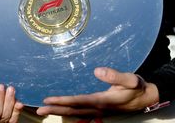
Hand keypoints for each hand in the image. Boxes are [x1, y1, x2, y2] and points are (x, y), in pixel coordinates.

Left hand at [36, 67, 158, 116]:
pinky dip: (67, 111)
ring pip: (74, 113)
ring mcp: (97, 111)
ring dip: (58, 112)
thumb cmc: (136, 87)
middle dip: (55, 109)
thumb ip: (115, 76)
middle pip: (73, 110)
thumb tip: (97, 71)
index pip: (79, 101)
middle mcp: (98, 108)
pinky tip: (57, 110)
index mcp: (104, 101)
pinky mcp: (97, 109)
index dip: (64, 101)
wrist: (145, 97)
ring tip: (42, 110)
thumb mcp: (131, 79)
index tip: (49, 100)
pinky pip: (79, 112)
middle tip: (39, 109)